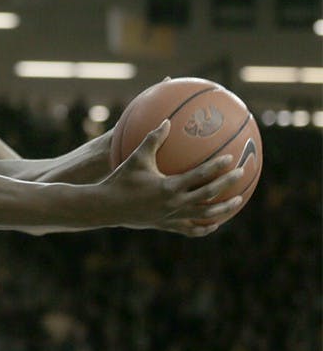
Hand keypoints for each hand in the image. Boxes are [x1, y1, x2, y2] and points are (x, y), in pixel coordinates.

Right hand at [102, 122, 244, 235]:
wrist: (108, 207)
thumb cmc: (121, 179)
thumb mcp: (136, 158)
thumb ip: (153, 139)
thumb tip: (167, 121)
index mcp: (169, 186)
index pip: (199, 176)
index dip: (216, 167)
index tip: (230, 158)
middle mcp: (174, 203)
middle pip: (209, 195)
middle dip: (228, 184)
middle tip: (242, 173)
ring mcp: (173, 216)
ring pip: (205, 215)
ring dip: (224, 208)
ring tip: (237, 201)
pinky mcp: (168, 225)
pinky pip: (191, 229)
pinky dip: (205, 226)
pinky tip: (214, 223)